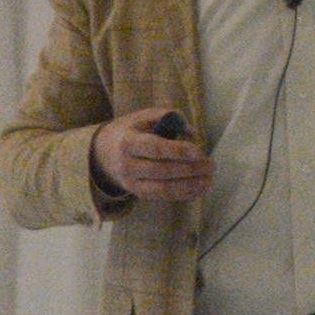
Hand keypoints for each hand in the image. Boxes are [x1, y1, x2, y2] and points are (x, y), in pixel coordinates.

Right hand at [91, 108, 212, 201]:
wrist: (103, 152)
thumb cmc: (131, 130)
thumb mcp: (145, 116)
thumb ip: (170, 118)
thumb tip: (193, 134)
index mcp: (128, 142)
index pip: (154, 148)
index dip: (178, 151)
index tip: (199, 152)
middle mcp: (127, 165)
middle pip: (162, 171)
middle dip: (190, 169)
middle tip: (210, 165)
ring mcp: (131, 182)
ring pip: (163, 189)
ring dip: (190, 186)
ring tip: (209, 180)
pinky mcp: (138, 193)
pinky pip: (163, 197)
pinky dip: (184, 194)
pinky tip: (200, 189)